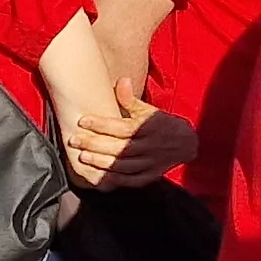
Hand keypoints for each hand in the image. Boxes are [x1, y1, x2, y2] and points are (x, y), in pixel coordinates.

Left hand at [66, 79, 198, 188]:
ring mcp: (150, 163)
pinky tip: (98, 175)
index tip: (82, 121)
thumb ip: (130, 99)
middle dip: (94, 144)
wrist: (186, 144)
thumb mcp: (148, 110)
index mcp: (148, 128)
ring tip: (83, 157)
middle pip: (119, 147)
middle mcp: (149, 147)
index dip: (101, 124)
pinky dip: (114, 179)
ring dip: (101, 162)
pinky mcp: (150, 176)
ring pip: (123, 165)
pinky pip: (130, 180)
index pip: (122, 127)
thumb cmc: (160, 124)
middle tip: (74, 140)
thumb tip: (121, 80)